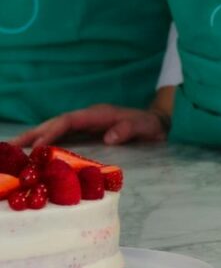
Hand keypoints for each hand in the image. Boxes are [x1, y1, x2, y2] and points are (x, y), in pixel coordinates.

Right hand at [12, 104, 168, 147]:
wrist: (159, 123)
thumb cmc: (151, 125)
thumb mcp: (145, 127)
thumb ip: (128, 129)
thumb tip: (109, 138)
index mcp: (99, 114)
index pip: (70, 121)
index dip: (52, 132)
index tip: (37, 145)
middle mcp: (89, 117)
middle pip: (57, 123)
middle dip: (34, 133)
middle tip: (12, 146)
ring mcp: (88, 124)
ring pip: (57, 129)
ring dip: (36, 137)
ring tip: (14, 149)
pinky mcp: (88, 133)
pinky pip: (64, 137)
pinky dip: (48, 143)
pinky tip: (36, 153)